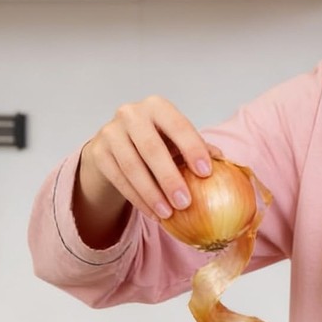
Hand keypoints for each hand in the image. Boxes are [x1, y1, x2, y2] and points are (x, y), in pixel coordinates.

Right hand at [75, 96, 213, 247]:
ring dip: (151, 193)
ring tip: (168, 214)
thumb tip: (223, 162)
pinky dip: (137, 199)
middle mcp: (131, 114)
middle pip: (151, 148)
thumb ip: (197, 148)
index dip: (192, 148)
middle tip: (185, 203)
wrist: (114, 145)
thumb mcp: (175, 140)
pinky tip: (153, 214)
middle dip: (169, 177)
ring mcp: (110, 132)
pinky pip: (118, 179)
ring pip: (131, 167)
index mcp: (157, 106)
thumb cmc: (155, 141)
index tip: (206, 173)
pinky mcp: (98, 152)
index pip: (177, 125)